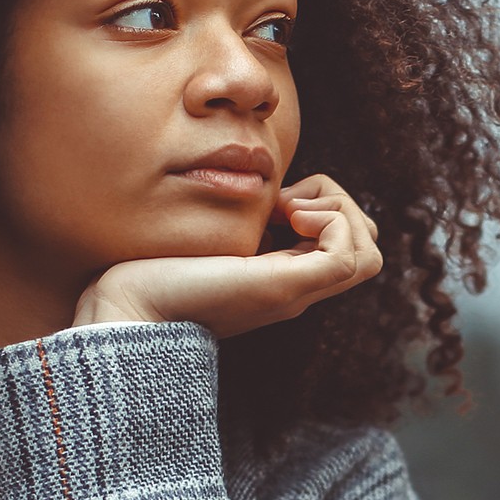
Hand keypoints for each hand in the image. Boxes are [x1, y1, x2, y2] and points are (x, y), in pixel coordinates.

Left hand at [72, 173, 381, 338]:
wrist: (129, 309)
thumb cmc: (151, 272)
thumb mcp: (206, 237)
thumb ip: (233, 222)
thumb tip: (258, 190)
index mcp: (279, 277)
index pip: (343, 243)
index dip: (321, 206)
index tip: (274, 201)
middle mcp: (295, 289)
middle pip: (367, 247)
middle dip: (339, 204)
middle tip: (285, 202)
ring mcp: (296, 291)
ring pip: (370, 251)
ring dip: (338, 209)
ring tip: (288, 208)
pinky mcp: (287, 287)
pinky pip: (353, 254)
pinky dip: (331, 220)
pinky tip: (287, 216)